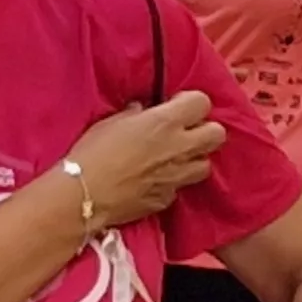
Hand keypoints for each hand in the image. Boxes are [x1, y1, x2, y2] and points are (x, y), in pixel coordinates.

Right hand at [62, 90, 221, 230]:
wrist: (84, 195)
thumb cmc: (93, 152)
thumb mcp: (112, 122)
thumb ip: (136, 115)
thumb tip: (143, 111)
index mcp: (166, 122)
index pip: (202, 102)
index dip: (191, 103)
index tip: (175, 107)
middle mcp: (179, 148)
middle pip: (217, 134)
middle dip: (205, 130)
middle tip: (185, 132)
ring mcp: (177, 177)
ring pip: (205, 165)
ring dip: (194, 159)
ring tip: (174, 158)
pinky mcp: (168, 199)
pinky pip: (180, 187)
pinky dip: (172, 182)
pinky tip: (155, 181)